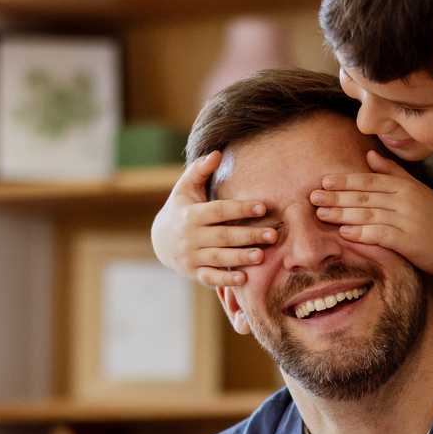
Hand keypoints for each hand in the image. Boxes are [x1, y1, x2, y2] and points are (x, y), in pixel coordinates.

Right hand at [151, 151, 275, 288]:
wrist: (159, 241)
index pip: (219, 210)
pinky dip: (226, 280)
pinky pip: (210, 277)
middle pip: (223, 236)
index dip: (240, 209)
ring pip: (219, 258)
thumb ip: (199, 170)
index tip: (262, 207)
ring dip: (240, 258)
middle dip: (248, 236)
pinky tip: (244, 279)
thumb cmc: (180, 209)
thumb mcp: (185, 189)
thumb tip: (217, 153)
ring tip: (262, 256)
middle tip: (273, 235)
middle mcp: (191, 236)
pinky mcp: (193, 272)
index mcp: (192, 214)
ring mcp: (192, 256)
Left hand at [309, 151, 432, 274]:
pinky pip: (380, 234)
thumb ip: (393, 173)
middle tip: (313, 197)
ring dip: (342, 213)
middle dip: (336, 196)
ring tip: (321, 214)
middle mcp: (406, 200)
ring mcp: (408, 220)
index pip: (370, 180)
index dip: (346, 180)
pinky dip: (361, 233)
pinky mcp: (408, 241)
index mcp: (406, 187)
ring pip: (368, 214)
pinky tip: (343, 233)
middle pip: (365, 196)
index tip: (325, 181)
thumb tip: (369, 155)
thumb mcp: (418, 191)